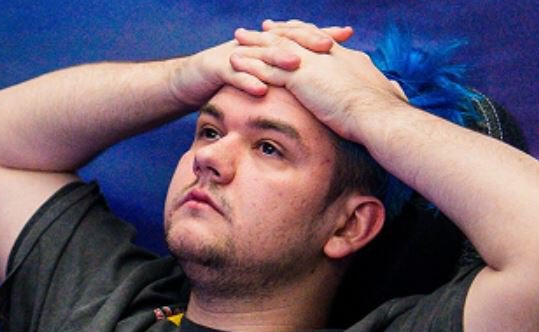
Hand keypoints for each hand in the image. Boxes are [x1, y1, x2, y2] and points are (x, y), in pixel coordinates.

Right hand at [168, 19, 354, 108]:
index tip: (348, 34)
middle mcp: (254, 45)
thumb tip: (320, 85)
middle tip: (329, 44)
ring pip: (260, 55)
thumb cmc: (232, 82)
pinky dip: (247, 81)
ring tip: (298, 64)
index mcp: (267, 46)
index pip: (298, 36)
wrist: (190, 82)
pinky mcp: (215, 69)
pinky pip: (233, 75)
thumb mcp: (263, 76)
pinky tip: (261, 89)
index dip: (321, 34)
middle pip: (283, 40)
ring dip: (279, 59)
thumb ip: (287, 77)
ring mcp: (234, 54)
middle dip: (306, 41)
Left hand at [231, 20, 407, 142]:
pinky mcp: (298, 78)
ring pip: (276, 49)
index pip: (320, 40)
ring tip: (238, 39)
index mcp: (346, 57)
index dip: (305, 35)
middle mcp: (326, 54)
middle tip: (260, 27)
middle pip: (295, 37)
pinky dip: (250, 65)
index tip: (294, 31)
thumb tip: (394, 91)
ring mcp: (311, 64)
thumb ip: (385, 91)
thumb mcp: (387, 95)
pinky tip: (235, 63)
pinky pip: (267, 69)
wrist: (377, 115)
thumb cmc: (385, 112)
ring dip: (255, 44)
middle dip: (276, 32)